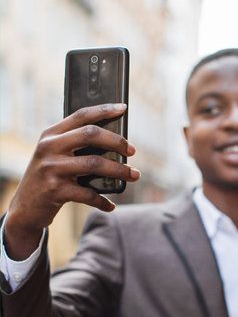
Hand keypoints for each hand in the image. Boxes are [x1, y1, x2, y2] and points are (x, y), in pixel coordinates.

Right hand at [4, 103, 139, 259]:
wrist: (24, 208)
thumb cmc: (47, 179)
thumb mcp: (54, 157)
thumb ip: (74, 146)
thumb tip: (114, 142)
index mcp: (50, 135)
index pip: (81, 115)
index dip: (104, 110)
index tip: (123, 108)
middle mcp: (49, 148)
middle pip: (90, 135)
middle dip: (117, 142)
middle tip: (132, 151)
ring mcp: (51, 168)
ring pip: (94, 163)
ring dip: (119, 170)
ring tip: (134, 175)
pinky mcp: (55, 190)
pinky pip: (88, 194)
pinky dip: (102, 200)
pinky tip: (111, 205)